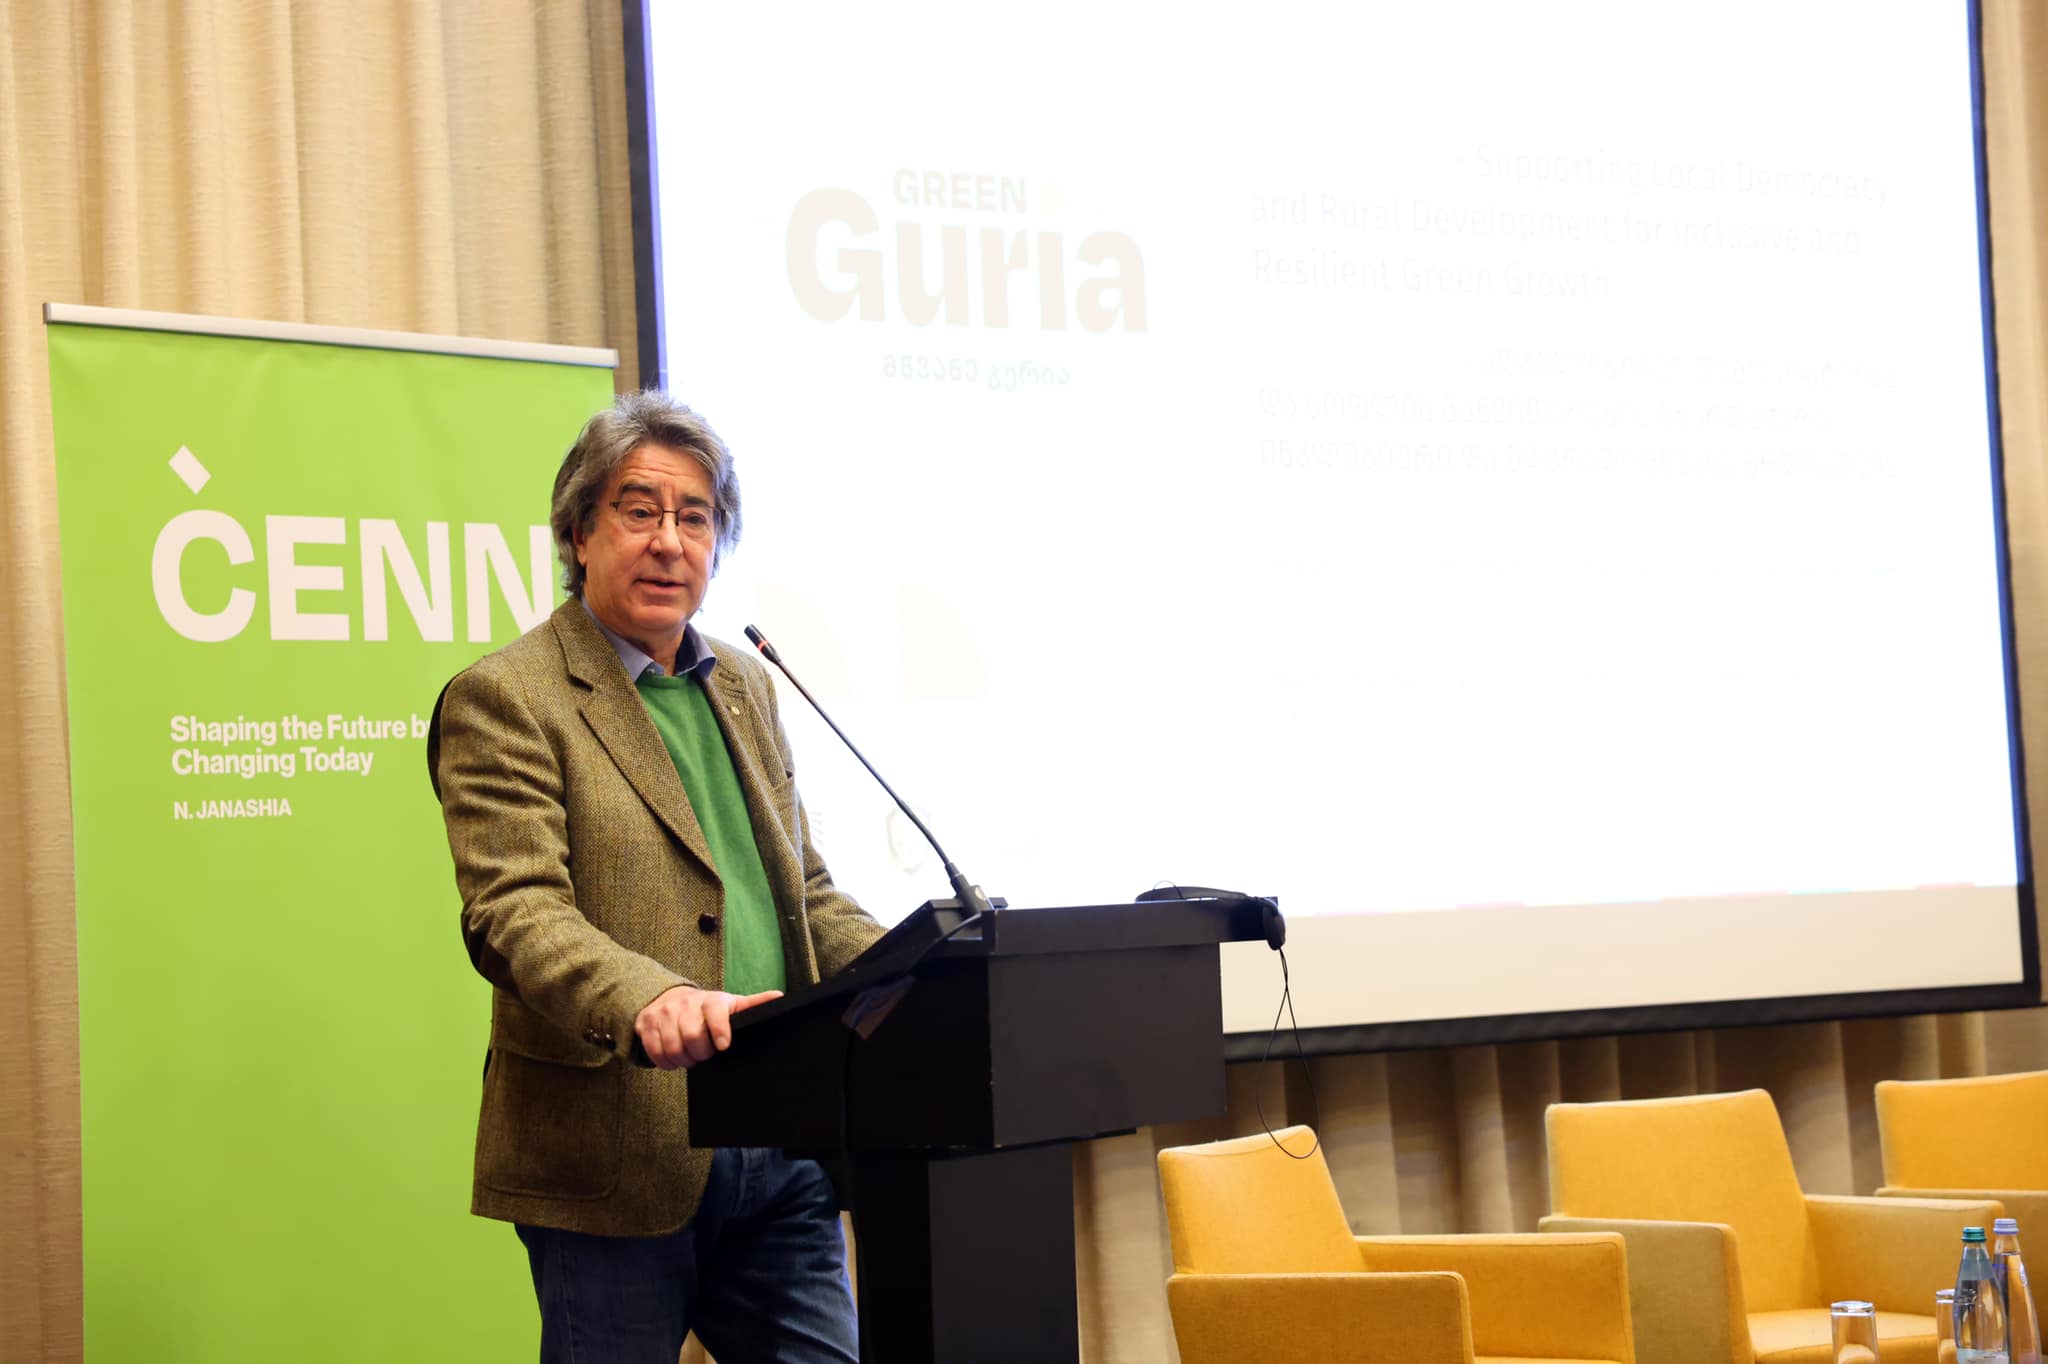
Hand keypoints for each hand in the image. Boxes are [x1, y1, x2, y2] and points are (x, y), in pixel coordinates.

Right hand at [633, 985, 782, 1069]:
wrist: (670, 999)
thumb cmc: (708, 1009)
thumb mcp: (731, 1006)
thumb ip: (753, 1004)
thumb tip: (780, 997)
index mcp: (711, 1000)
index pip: (715, 1011)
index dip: (719, 1029)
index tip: (723, 1046)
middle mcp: (686, 1003)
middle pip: (692, 1035)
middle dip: (700, 1054)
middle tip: (705, 1055)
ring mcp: (664, 1013)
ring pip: (672, 1046)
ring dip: (683, 1060)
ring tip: (690, 1058)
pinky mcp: (646, 1023)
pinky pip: (654, 1051)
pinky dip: (665, 1062)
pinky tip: (673, 1060)